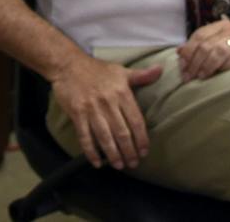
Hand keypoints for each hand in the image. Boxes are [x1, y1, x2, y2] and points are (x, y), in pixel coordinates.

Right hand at [50, 53, 162, 169]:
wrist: (68, 64)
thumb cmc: (96, 69)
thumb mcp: (121, 70)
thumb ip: (142, 75)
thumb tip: (161, 70)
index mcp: (121, 93)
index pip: (136, 121)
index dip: (142, 139)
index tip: (144, 151)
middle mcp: (108, 102)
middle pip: (122, 133)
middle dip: (129, 151)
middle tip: (133, 163)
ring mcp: (91, 109)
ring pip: (105, 137)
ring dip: (113, 154)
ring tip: (119, 165)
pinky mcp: (77, 113)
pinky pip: (85, 136)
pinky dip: (91, 151)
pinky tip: (97, 162)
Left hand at [176, 20, 229, 81]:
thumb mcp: (223, 40)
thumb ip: (203, 44)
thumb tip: (180, 52)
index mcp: (221, 26)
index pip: (199, 36)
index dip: (188, 51)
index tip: (182, 66)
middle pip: (206, 45)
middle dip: (194, 62)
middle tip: (188, 76)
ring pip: (218, 51)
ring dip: (206, 66)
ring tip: (200, 77)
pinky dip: (224, 67)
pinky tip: (219, 75)